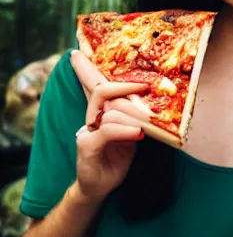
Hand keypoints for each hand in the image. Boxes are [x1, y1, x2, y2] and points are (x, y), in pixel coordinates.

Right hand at [70, 51, 148, 203]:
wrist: (100, 185)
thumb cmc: (117, 156)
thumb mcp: (130, 132)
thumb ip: (133, 115)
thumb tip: (148, 97)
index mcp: (100, 111)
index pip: (94, 84)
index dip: (86, 68)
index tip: (78, 51)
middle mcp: (91, 116)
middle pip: (101, 89)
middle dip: (124, 85)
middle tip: (145, 85)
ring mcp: (87, 130)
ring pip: (110, 109)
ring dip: (134, 114)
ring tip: (149, 122)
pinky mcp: (87, 144)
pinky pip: (108, 129)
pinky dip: (125, 130)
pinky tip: (137, 134)